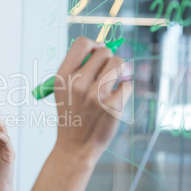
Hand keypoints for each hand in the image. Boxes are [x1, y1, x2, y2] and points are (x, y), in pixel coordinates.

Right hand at [53, 37, 131, 160]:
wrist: (74, 147)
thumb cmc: (72, 116)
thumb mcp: (62, 91)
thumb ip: (77, 69)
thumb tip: (102, 48)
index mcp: (62, 77)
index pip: (82, 43)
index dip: (94, 45)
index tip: (97, 54)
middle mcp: (77, 83)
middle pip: (104, 52)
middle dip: (108, 59)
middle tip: (105, 74)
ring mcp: (95, 95)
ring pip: (119, 63)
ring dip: (119, 71)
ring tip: (112, 84)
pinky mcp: (112, 106)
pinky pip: (127, 85)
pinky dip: (124, 90)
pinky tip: (114, 100)